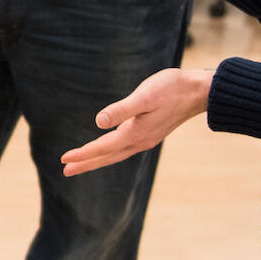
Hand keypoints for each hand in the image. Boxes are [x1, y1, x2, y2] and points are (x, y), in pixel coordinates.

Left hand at [60, 67, 211, 175]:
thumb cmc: (171, 89)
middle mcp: (140, 141)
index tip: (63, 160)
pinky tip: (107, 149)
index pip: (102, 148)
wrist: (198, 92)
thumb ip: (121, 109)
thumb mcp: (145, 96)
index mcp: (136, 134)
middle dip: (85, 163)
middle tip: (65, 170)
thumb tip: (99, 122)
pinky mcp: (150, 133)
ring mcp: (146, 139)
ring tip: (80, 164)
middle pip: (107, 156)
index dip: (82, 154)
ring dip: (97, 159)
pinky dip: (110, 152)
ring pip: (115, 154)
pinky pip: (124, 148)